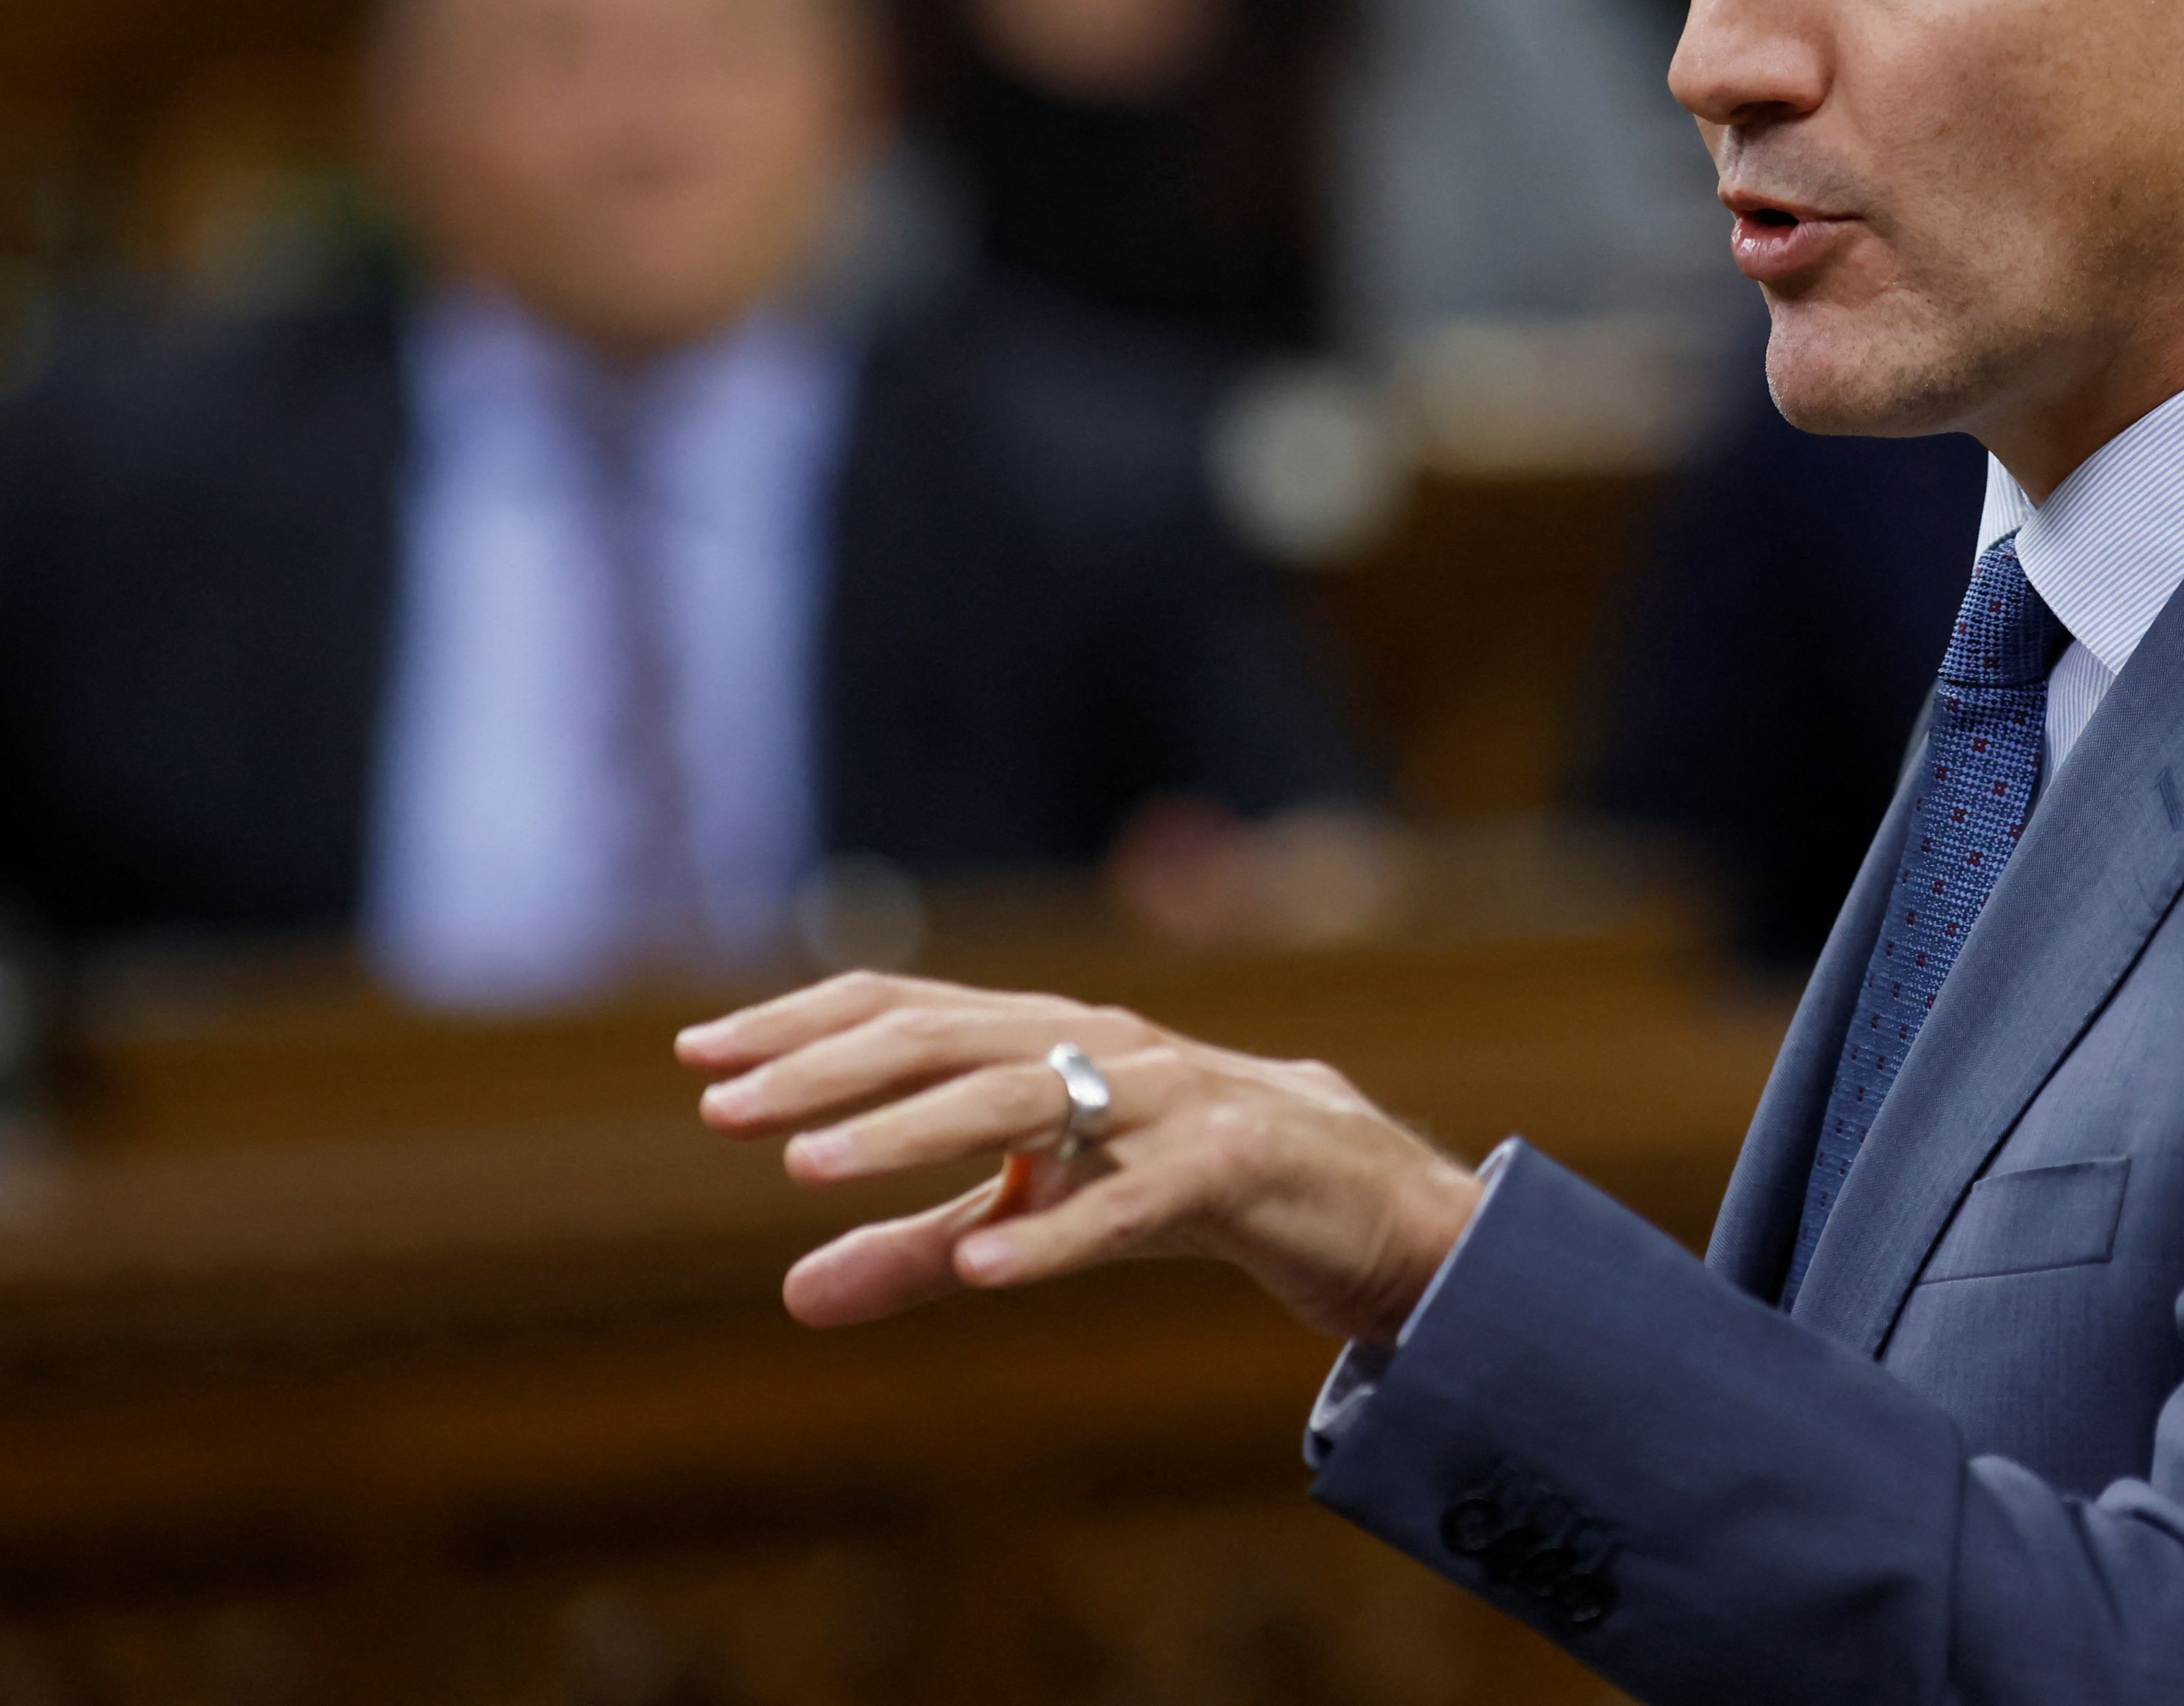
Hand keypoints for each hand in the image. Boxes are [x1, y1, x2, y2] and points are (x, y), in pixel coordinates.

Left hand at [677, 972, 1482, 1342]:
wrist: (1362, 1187)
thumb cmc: (1185, 1183)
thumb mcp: (1041, 1220)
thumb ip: (925, 1249)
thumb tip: (791, 1296)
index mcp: (1048, 1041)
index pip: (907, 1010)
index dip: (802, 1025)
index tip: (697, 1054)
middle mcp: (1099, 1047)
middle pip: (945, 1038)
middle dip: (825, 1070)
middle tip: (718, 1111)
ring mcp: (1169, 1097)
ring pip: (1025, 1099)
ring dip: (910, 1130)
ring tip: (811, 1168)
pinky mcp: (1231, 1165)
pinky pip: (1132, 1199)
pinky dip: (1057, 1232)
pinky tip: (984, 1275)